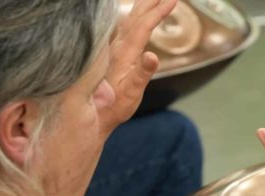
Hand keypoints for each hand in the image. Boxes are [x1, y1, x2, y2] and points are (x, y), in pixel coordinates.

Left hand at [100, 0, 177, 132]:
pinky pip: (124, 28)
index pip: (144, 26)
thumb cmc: (114, 107)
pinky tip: (135, 17)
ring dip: (142, 6)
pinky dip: (134, 17)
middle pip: (135, 17)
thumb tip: (152, 56)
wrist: (92, 115)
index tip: (172, 0)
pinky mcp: (111, 54)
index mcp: (125, 54)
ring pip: (129, 20)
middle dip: (150, 2)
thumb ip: (142, 73)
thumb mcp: (131, 93)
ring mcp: (113, 50)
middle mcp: (117, 47)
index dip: (158, 12)